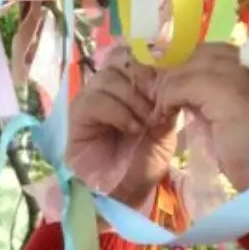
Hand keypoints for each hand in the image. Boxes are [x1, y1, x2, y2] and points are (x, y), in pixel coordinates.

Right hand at [66, 46, 177, 208]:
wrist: (124, 196)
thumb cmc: (144, 163)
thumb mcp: (164, 128)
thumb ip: (166, 100)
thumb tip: (172, 74)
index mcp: (129, 85)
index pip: (134, 53)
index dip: (152, 63)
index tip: (171, 83)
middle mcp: (107, 87)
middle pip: (121, 61)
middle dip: (145, 80)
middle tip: (159, 105)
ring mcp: (89, 100)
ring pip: (109, 78)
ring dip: (133, 99)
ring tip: (147, 122)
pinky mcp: (76, 117)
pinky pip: (94, 100)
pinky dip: (117, 112)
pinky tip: (132, 129)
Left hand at [156, 44, 248, 194]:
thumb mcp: (234, 116)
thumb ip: (216, 97)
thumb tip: (183, 88)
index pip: (214, 52)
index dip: (190, 65)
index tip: (172, 85)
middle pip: (200, 54)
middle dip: (174, 73)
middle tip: (157, 95)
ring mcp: (241, 74)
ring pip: (189, 67)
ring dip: (168, 88)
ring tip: (159, 109)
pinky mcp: (227, 90)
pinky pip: (184, 85)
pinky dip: (168, 98)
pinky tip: (163, 114)